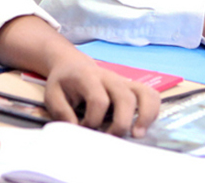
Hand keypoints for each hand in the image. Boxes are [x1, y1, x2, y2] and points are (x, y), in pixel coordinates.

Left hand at [41, 49, 159, 137]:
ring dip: (145, 115)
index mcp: (88, 76)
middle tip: (110, 139)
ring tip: (137, 134)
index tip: (83, 128)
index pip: (99, 100)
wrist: (72, 64)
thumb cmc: (63, 82)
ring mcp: (123, 81)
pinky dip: (153, 110)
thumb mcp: (52, 94)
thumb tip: (77, 130)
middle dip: (120, 123)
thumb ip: (61, 112)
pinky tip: (143, 126)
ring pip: (144, 93)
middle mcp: (110, 77)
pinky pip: (150, 95)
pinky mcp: (131, 87)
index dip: (92, 120)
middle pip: (125, 97)